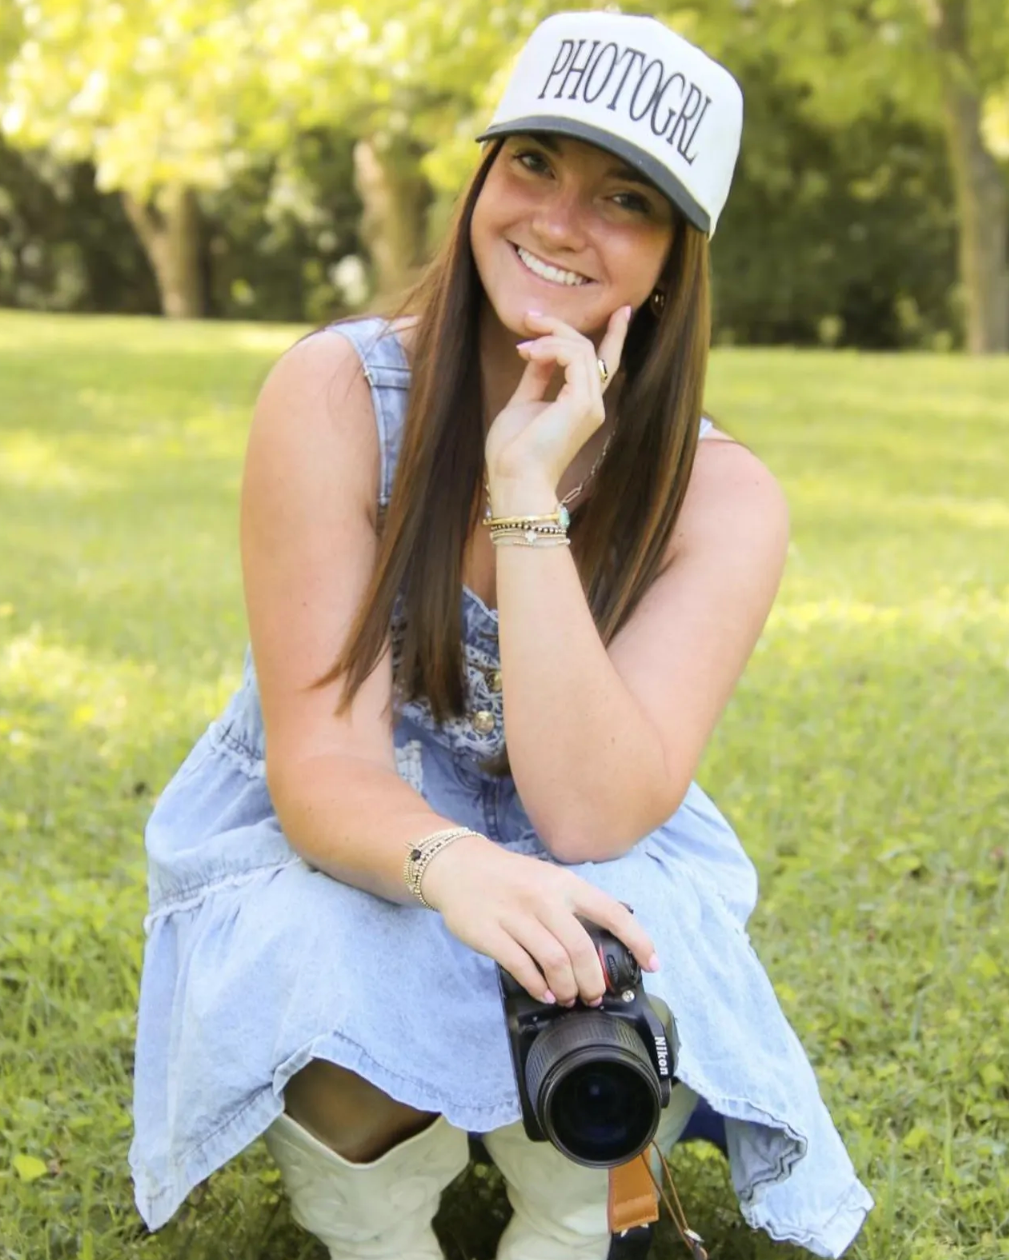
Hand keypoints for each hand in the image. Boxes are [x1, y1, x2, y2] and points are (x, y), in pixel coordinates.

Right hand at [421, 833, 658, 1006]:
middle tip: (594, 996)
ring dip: (567, 987)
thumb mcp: (549, 880)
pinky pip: (520, 966)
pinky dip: (538, 986)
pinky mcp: (490, 933)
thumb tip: (605, 943)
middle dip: (593, 981)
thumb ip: (574, 907)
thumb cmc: (510, 879)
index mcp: (565, 885)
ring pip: (554, 961)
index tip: (652, 964)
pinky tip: (544, 993)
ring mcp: (515, 915)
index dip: (637, 941)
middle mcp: (544, 898)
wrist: (459, 866)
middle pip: (581, 949)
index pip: (612, 913)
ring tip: (568, 998)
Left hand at [485, 306, 631, 493]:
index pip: (604, 364)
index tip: (620, 311)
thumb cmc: (513, 451)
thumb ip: (536, 378)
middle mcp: (593, 404)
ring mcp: (591, 404)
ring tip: (522, 345)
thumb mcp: (523, 404)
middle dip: (560, 326)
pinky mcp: (582, 403)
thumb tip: (538, 352)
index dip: (614, 336)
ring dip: (550, 336)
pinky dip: (550, 348)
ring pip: (582, 348)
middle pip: (588, 349)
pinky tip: (529, 353)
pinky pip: (574, 357)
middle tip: (530, 318)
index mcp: (582, 406)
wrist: (514, 479)